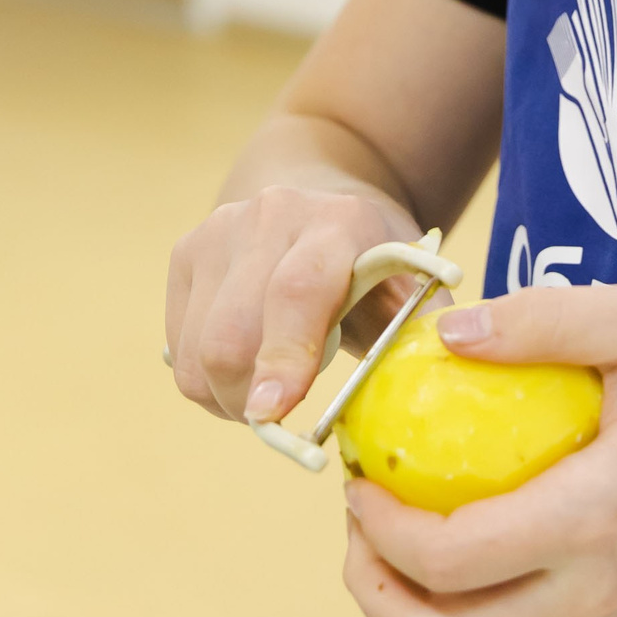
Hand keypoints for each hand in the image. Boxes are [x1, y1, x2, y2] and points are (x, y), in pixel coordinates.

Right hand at [166, 186, 419, 424]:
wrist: (317, 199)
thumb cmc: (372, 266)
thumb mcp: (410, 288)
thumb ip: (423, 332)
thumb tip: (439, 372)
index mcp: (339, 223)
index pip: (297, 292)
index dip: (284, 355)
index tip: (274, 412)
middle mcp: (272, 216)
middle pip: (231, 333)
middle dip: (249, 398)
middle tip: (277, 418)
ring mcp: (220, 230)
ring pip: (196, 350)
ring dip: (224, 395)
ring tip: (263, 395)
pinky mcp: (186, 251)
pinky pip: (178, 347)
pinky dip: (205, 379)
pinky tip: (241, 368)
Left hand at [342, 283, 616, 616]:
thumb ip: (543, 319)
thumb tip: (446, 335)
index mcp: (593, 520)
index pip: (448, 559)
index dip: (378, 530)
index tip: (356, 475)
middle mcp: (592, 591)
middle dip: (369, 586)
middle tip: (356, 513)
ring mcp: (604, 616)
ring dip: (413, 587)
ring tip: (397, 510)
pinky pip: (521, 607)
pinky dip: (474, 572)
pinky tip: (477, 502)